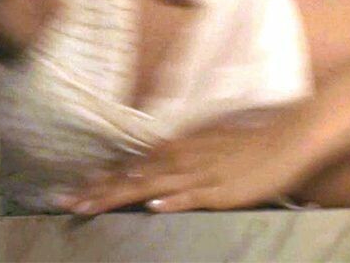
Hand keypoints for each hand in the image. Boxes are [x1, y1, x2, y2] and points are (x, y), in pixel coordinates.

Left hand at [62, 105, 320, 213]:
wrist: (286, 140)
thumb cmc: (249, 145)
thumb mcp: (208, 147)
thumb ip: (182, 157)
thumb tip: (156, 172)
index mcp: (179, 149)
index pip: (132, 166)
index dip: (101, 179)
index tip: (71, 190)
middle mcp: (183, 159)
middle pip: (132, 177)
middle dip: (97, 191)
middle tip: (63, 203)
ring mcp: (201, 175)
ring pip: (151, 186)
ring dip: (118, 197)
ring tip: (89, 208)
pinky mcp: (221, 190)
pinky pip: (192, 196)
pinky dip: (172, 200)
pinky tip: (152, 207)